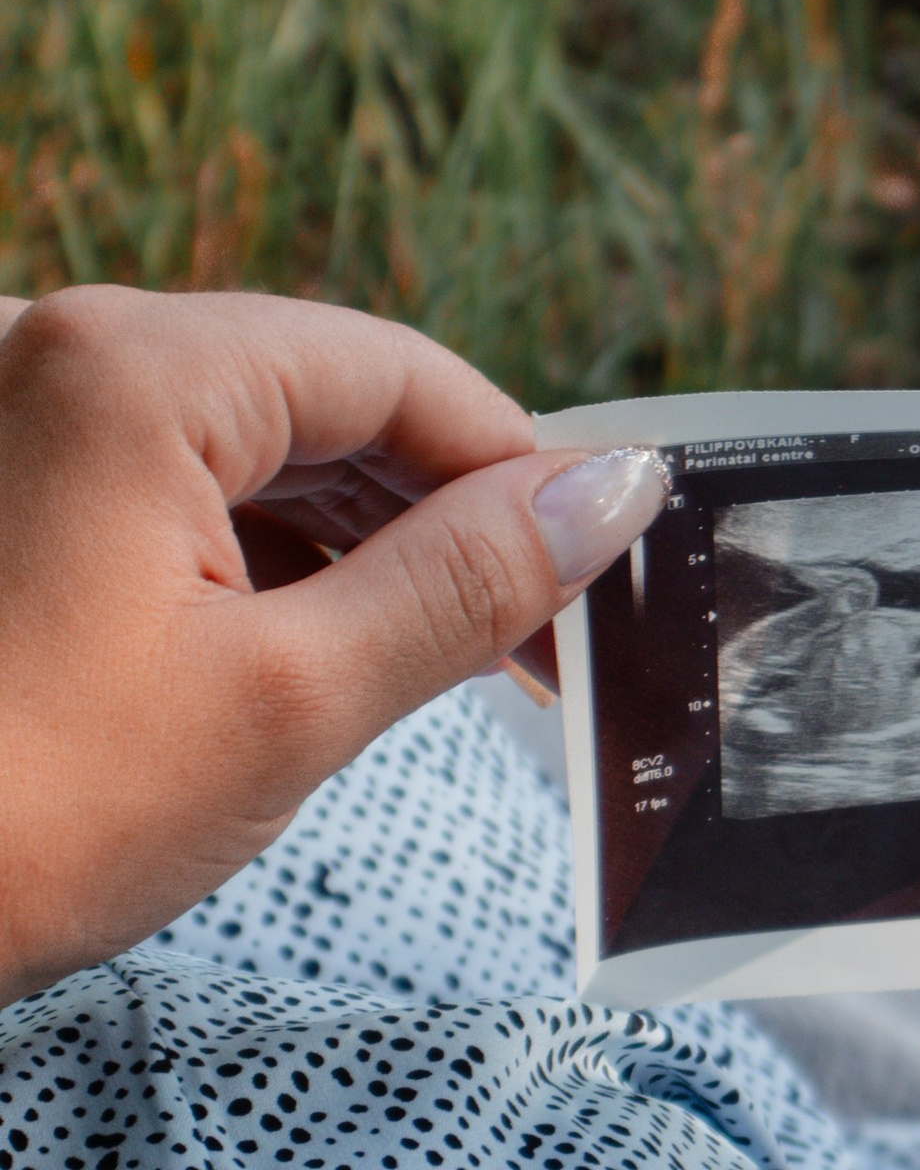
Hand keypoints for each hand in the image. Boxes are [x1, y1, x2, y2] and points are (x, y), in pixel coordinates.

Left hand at [0, 286, 666, 1000]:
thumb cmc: (21, 816)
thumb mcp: (290, 702)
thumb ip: (466, 584)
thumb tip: (609, 493)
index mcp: (128, 366)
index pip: (392, 369)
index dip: (519, 468)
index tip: (603, 564)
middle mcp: (46, 353)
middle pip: (315, 397)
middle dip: (440, 515)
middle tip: (544, 645)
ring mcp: (3, 423)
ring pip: (237, 449)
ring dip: (353, 544)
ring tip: (442, 665)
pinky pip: (156, 491)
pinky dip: (251, 561)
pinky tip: (312, 652)